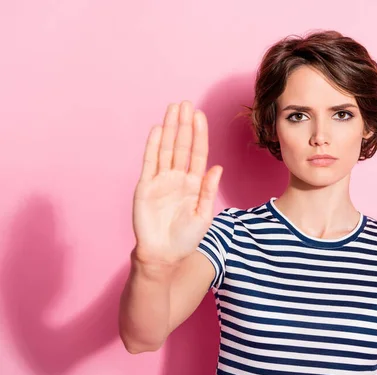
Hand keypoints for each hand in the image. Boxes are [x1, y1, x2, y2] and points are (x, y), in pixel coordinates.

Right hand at [132, 101, 221, 266]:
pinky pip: (150, 162)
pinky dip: (153, 145)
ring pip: (166, 149)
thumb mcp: (203, 214)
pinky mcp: (145, 186)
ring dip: (170, 129)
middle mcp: (177, 177)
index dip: (199, 135)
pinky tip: (158, 129)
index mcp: (193, 183)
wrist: (164, 255)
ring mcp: (161, 180)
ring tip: (173, 109)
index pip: (197, 153)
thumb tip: (218, 167)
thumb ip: (208, 190)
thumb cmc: (186, 238)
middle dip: (184, 125)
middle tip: (186, 104)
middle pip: (182, 146)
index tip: (200, 116)